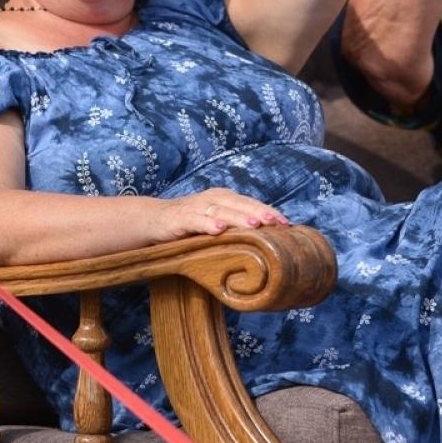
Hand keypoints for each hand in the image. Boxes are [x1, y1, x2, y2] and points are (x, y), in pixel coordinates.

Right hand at [155, 188, 289, 239]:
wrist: (154, 220)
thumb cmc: (191, 225)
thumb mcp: (217, 224)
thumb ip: (237, 229)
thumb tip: (268, 244)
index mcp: (225, 199)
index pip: (252, 204)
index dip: (269, 212)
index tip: (287, 224)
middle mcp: (213, 199)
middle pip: (241, 204)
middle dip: (260, 212)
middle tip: (276, 223)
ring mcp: (197, 207)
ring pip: (222, 211)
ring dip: (239, 217)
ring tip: (255, 225)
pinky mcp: (180, 218)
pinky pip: (196, 220)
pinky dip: (208, 224)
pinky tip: (219, 230)